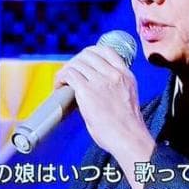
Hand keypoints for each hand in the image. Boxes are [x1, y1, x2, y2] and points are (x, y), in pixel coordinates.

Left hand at [54, 45, 155, 188]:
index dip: (90, 53)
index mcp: (125, 75)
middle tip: (69, 74)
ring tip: (61, 82)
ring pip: (76, 63)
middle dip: (75, 62)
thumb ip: (116, 87)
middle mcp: (113, 74)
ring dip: (66, 70)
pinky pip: (69, 74)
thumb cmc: (127, 127)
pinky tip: (59, 86)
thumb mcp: (127, 97)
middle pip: (87, 55)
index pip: (106, 51)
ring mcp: (100, 81)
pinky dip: (60, 78)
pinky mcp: (87, 91)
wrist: (129, 138)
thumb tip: (96, 88)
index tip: (83, 62)